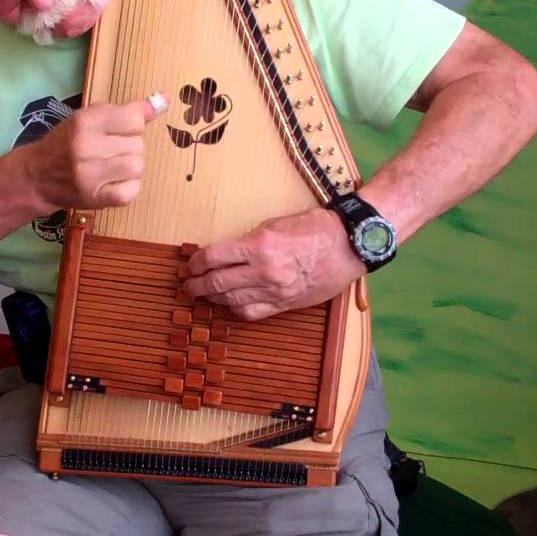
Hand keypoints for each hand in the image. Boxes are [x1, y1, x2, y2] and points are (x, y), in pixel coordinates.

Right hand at [26, 92, 168, 210]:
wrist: (37, 176)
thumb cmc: (67, 142)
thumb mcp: (90, 117)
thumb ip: (128, 110)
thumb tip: (165, 100)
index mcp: (85, 121)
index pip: (135, 120)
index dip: (132, 126)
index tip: (118, 131)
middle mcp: (86, 146)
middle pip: (138, 145)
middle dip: (130, 147)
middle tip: (110, 152)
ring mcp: (90, 174)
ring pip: (137, 167)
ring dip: (130, 168)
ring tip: (112, 167)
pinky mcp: (95, 198)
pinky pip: (131, 191)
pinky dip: (128, 188)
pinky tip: (114, 183)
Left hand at [181, 207, 364, 320]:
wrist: (350, 245)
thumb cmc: (316, 227)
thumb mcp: (276, 223)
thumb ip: (249, 239)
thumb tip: (226, 251)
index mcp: (260, 245)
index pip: (214, 257)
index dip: (195, 262)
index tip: (188, 264)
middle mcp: (264, 271)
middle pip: (217, 282)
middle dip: (196, 284)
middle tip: (186, 284)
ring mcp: (275, 291)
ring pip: (231, 300)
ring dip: (212, 298)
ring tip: (201, 293)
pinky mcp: (285, 304)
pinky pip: (252, 312)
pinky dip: (234, 309)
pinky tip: (226, 303)